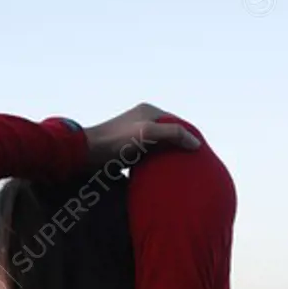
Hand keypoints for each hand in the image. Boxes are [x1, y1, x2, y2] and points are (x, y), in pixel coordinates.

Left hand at [84, 103, 200, 166]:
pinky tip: (161, 176)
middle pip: (168, 134)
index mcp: (149, 112)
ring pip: (158, 147)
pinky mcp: (126, 152)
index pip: (178, 122)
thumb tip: (195, 143)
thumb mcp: (147, 133)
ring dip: (168, 158)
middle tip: (194, 164)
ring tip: (181, 172)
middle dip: (180, 147)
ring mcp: (134, 137)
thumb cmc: (115, 142)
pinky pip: (147, 158)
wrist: (85, 154)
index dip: (190, 136)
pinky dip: (155, 165)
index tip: (202, 152)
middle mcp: (142, 121)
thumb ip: (172, 134)